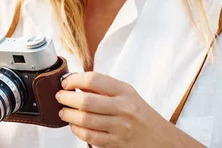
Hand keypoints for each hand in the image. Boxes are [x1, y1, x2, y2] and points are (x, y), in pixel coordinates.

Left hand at [56, 72, 181, 147]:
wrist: (161, 139)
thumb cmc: (141, 114)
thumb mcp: (128, 94)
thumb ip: (105, 88)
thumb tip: (76, 83)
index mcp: (125, 91)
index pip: (95, 79)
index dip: (75, 80)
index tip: (66, 82)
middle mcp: (123, 108)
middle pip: (86, 101)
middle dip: (66, 98)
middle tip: (60, 97)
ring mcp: (120, 127)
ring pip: (85, 120)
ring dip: (68, 115)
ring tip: (63, 112)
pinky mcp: (116, 143)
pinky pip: (90, 136)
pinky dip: (77, 130)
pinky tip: (74, 125)